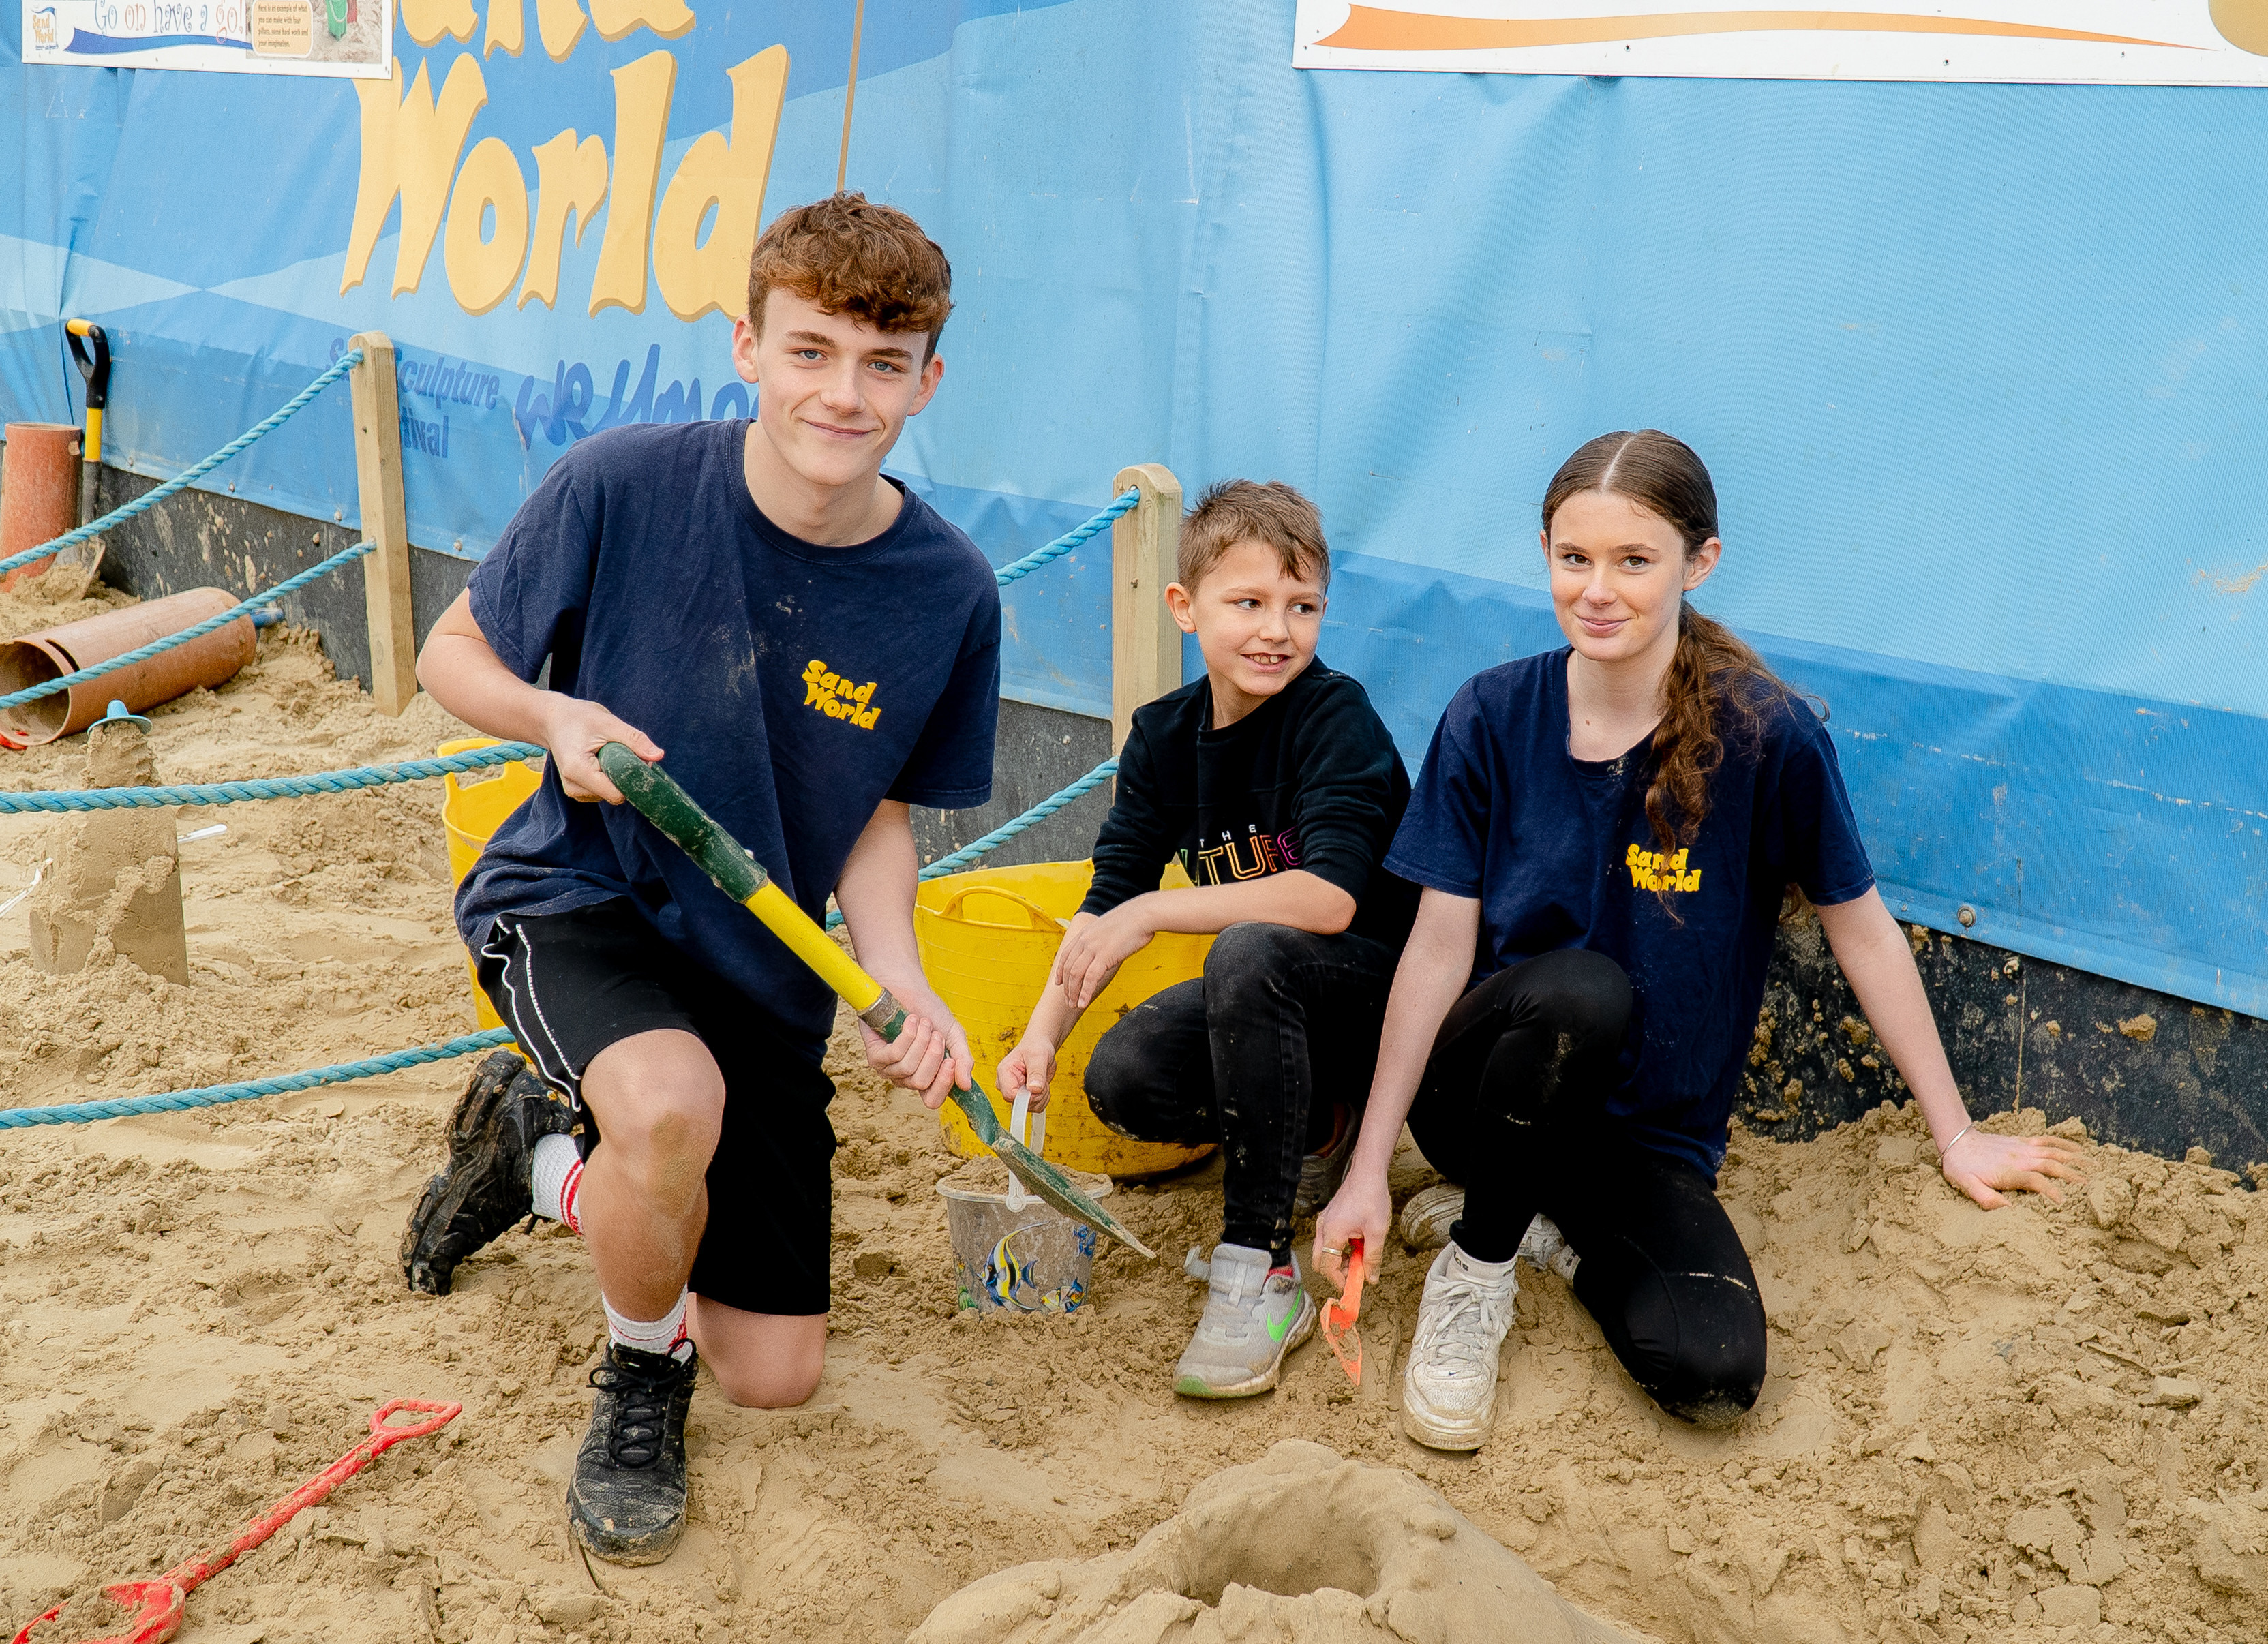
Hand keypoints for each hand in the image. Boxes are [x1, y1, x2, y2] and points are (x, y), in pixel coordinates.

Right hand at [541, 697, 662, 803]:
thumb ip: (634, 740)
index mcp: (577, 771)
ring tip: (606, 753)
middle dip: (626, 775)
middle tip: (620, 750)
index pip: (617, 793)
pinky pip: (606, 791)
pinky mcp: (579, 791)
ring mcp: (575, 791)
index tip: (637, 759)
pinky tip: (602, 760)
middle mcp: (573, 787)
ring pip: (612, 794)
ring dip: (618, 776)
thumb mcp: (608, 723)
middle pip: (616, 794)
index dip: (633, 779)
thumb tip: (658, 755)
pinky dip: (610, 778)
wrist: (553, 720)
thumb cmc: (578, 718)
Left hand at [858, 984, 973, 1110]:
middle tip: (935, 1034)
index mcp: (927, 1076)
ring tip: (923, 1023)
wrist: (907, 988)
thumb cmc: (930, 1011)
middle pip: (921, 1082)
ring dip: (920, 1041)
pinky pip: (895, 1055)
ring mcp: (889, 1068)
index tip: (951, 1061)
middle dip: (933, 1055)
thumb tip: (967, 1085)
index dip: (943, 1084)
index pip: (932, 1100)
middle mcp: (906, 1077)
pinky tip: (911, 1021)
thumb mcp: (954, 1035)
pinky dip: (907, 1035)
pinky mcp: (875, 1055)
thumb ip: (963, 1059)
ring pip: (908, 1068)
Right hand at [995, 1034, 1057, 1113]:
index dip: (1026, 1096)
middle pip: (1019, 1104)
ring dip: (1041, 1097)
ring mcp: (1015, 1091)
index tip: (1037, 1088)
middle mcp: (1006, 1084)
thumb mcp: (1038, 1056)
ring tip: (1041, 1080)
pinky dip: (1043, 1099)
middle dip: (1036, 1095)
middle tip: (1041, 1080)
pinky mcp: (1024, 1096)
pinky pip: (1035, 1106)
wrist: (1039, 1046)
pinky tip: (1042, 1086)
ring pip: (1029, 1107)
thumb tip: (1034, 1089)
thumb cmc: (1035, 1047)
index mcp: (1004, 1072)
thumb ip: (1036, 1073)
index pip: (1010, 1095)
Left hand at [1052, 903, 1156, 1009]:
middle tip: (1068, 1000)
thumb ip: (1103, 938)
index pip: (1066, 954)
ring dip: (1073, 992)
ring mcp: (1093, 948)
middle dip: (1066, 986)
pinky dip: (1085, 992)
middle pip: (1068, 967)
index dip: (1060, 970)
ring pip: (1075, 975)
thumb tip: (1107, 947)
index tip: (1059, 982)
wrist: (1144, 914)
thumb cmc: (1134, 920)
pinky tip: (1084, 1002)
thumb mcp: (1111, 927)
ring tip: (1074, 1004)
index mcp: (1086, 932)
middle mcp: (1085, 940)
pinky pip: (1090, 978)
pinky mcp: (1104, 956)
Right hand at [1312, 1164, 1390, 1291]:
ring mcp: (1324, 1223)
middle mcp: (1323, 1228)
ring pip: (1324, 1252)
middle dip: (1337, 1272)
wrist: (1367, 1174)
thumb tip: (1371, 1279)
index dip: (1340, 1281)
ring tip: (1360, 1256)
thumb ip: (1372, 1258)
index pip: (1328, 1268)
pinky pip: (1328, 1241)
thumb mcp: (1377, 1231)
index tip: (1354, 1287)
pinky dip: (1340, 1249)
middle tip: (1356, 1273)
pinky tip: (1357, 1244)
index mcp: (1331, 1233)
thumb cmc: (1371, 1198)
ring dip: (1339, 1260)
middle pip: (1320, 1262)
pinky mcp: (1328, 1218)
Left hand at [1940, 1126, 2085, 1209]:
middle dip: (2073, 1176)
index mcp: (2008, 1172)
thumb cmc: (1961, 1167)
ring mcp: (2023, 1148)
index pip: (2035, 1181)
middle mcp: (2020, 1159)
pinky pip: (2047, 1141)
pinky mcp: (2023, 1141)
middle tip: (2093, 1187)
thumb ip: (1986, 1199)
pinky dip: (2064, 1144)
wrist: (1957, 1142)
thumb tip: (2009, 1210)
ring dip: (2075, 1160)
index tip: (2063, 1202)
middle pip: (2052, 1166)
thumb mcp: (1967, 1186)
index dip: (2050, 1191)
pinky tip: (2079, 1150)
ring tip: (2096, 1167)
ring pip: (2054, 1152)